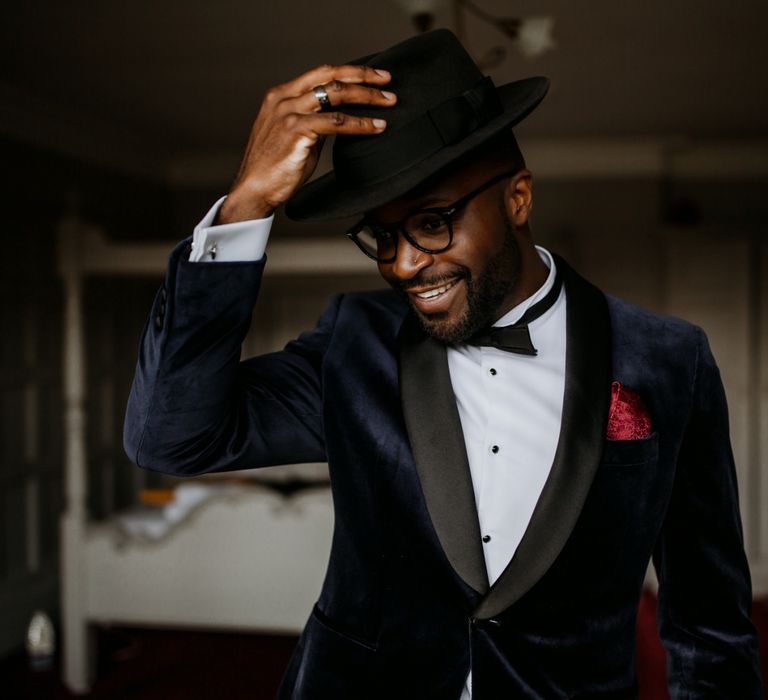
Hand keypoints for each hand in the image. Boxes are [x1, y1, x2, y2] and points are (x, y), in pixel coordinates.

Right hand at [218, 64, 395, 222]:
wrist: (254, 189)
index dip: (350, 71)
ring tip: (389, 102)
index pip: (321, 73)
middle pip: (330, 76)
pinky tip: (376, 127)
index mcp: (281, 94)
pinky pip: (336, 122)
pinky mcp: (296, 130)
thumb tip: (338, 118)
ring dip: (367, 97)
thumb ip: (314, 122)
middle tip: (387, 81)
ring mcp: (289, 112)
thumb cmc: (275, 168)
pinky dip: (360, 124)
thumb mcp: (295, 136)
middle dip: (363, 76)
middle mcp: (284, 98)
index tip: (373, 76)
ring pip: (335, 94)